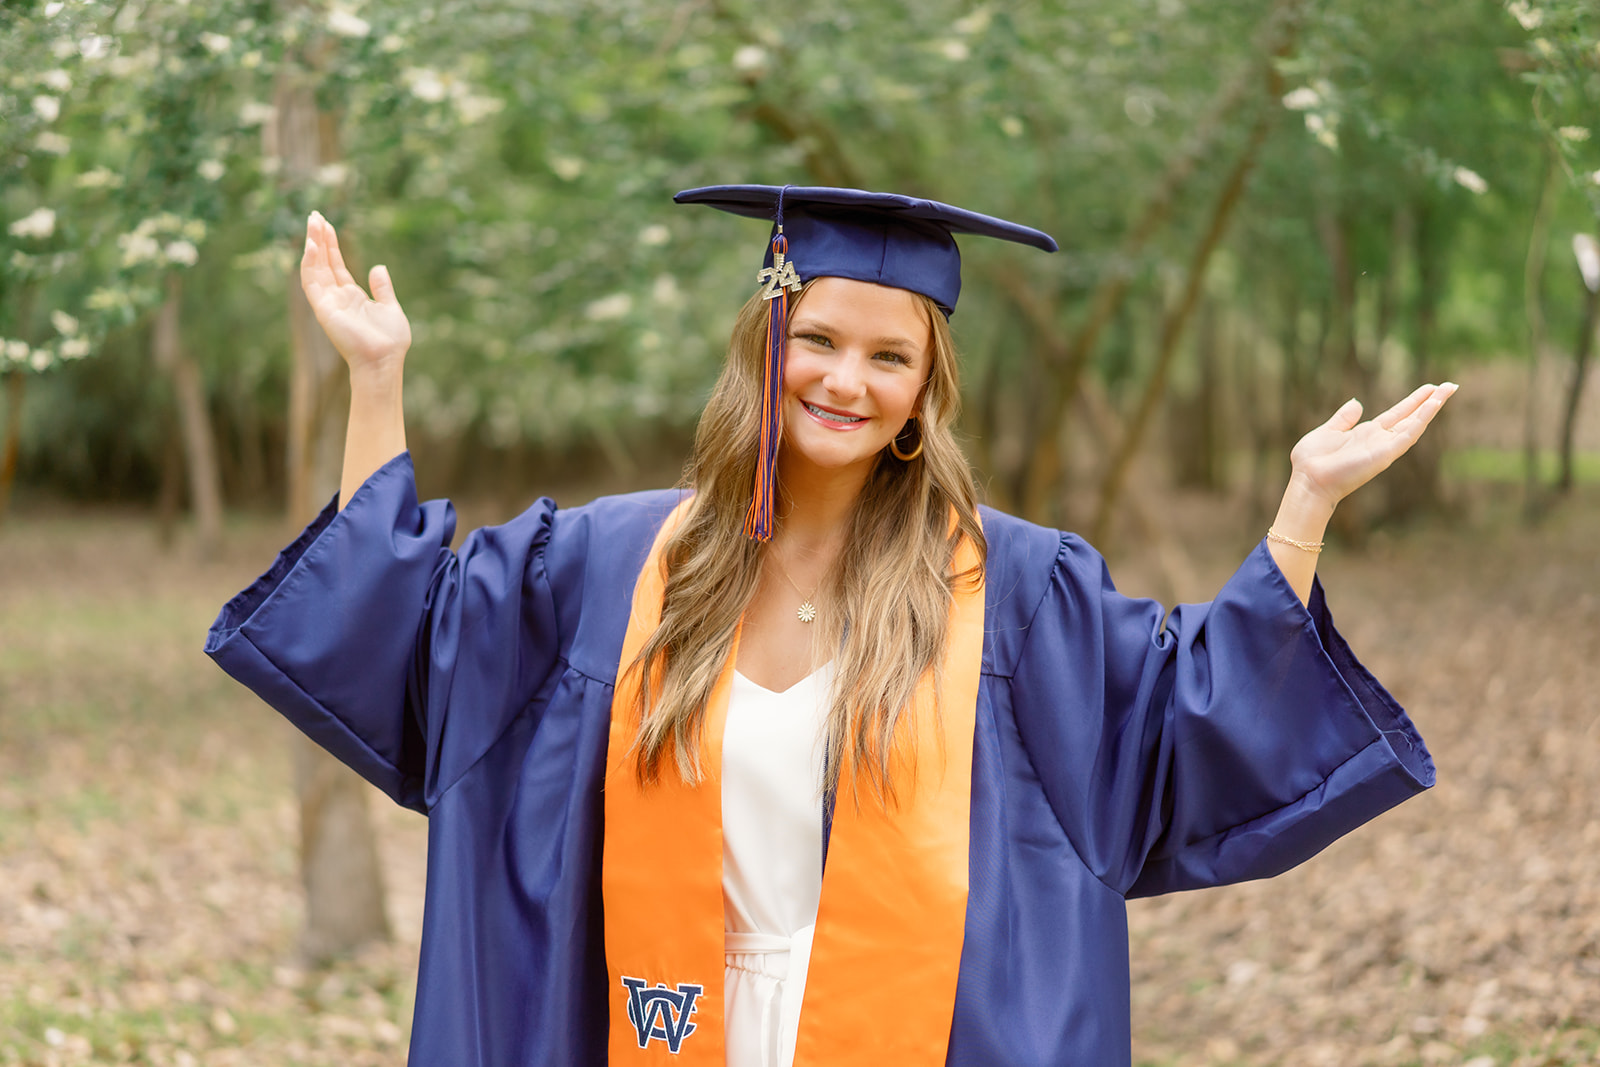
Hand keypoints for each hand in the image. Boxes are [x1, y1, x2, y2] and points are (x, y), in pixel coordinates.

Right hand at [300, 211, 410, 373]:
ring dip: (313, 245)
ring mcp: (328, 302)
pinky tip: (313, 245)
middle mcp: (337, 298)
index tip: (326, 224)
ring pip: (315, 268)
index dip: (331, 245)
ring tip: (313, 222)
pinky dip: (310, 263)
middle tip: (315, 215)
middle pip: (324, 262)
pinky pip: (312, 282)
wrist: (384, 360)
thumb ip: (383, 288)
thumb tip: (378, 268)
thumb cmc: (390, 341)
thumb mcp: (391, 307)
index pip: (337, 265)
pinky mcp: (323, 308)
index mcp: (352, 297)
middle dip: (319, 239)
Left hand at [1288, 382, 1458, 510]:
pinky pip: (1408, 434)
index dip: (1414, 401)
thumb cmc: (1312, 461)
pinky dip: (1421, 420)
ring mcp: (1384, 447)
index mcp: (1367, 434)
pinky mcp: (1385, 454)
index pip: (1397, 414)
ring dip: (1431, 407)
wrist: (1308, 480)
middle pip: (1411, 417)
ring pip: (1415, 424)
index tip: (1430, 387)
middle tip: (1450, 385)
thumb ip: (1344, 418)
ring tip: (1448, 389)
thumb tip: (1356, 403)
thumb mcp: (1328, 431)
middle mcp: (1380, 440)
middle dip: (1430, 401)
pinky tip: (1433, 405)